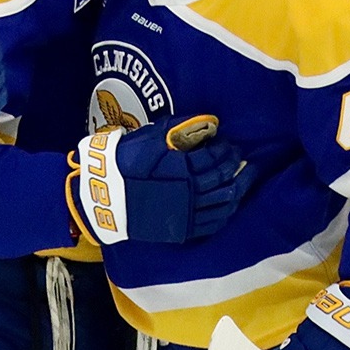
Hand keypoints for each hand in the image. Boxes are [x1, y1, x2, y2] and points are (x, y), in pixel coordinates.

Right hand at [70, 113, 250, 244]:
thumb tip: (207, 120)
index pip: (215, 158)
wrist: (104, 197)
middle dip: (237, 166)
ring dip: (239, 188)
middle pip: (224, 179)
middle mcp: (190, 192)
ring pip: (224, 202)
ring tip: (245, 179)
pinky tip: (231, 203)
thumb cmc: (124, 163)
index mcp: (183, 169)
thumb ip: (179, 128)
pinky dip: (226, 212)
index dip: (226, 150)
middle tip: (242, 158)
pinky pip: (213, 222)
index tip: (229, 144)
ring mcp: (187, 213)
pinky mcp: (182, 229)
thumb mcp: (149, 138)